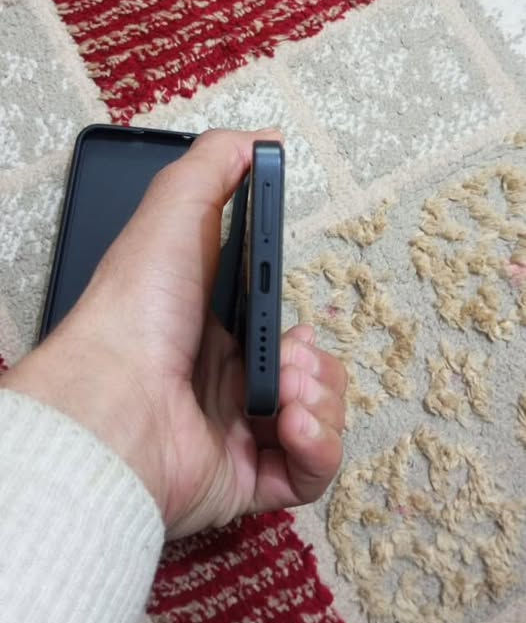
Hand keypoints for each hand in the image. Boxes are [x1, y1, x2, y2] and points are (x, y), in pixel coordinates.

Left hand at [5, 129, 345, 535]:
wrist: (113, 400)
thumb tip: (261, 142)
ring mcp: (234, 436)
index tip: (299, 316)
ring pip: (316, 423)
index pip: (276, 332)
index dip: (299, 326)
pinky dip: (318, 447)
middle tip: (292, 360)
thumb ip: (216, 164)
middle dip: (318, 367)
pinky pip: (310, 473)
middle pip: (307, 379)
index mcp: (209, 332)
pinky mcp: (246, 480)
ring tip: (287, 393)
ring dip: (322, 400)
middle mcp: (221, 387)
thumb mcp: (174, 209)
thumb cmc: (136, 306)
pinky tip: (291, 424)